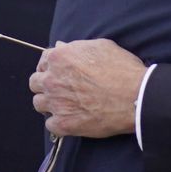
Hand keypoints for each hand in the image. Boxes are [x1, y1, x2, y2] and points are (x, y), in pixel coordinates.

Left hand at [28, 39, 145, 137]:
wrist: (135, 97)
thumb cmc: (122, 69)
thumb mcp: (102, 47)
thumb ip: (77, 47)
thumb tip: (62, 46)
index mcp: (60, 58)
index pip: (43, 60)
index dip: (53, 65)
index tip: (61, 71)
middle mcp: (52, 80)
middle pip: (35, 82)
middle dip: (46, 83)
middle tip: (62, 87)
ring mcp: (56, 103)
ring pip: (39, 103)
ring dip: (50, 103)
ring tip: (65, 104)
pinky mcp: (63, 124)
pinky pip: (50, 124)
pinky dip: (59, 122)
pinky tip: (71, 118)